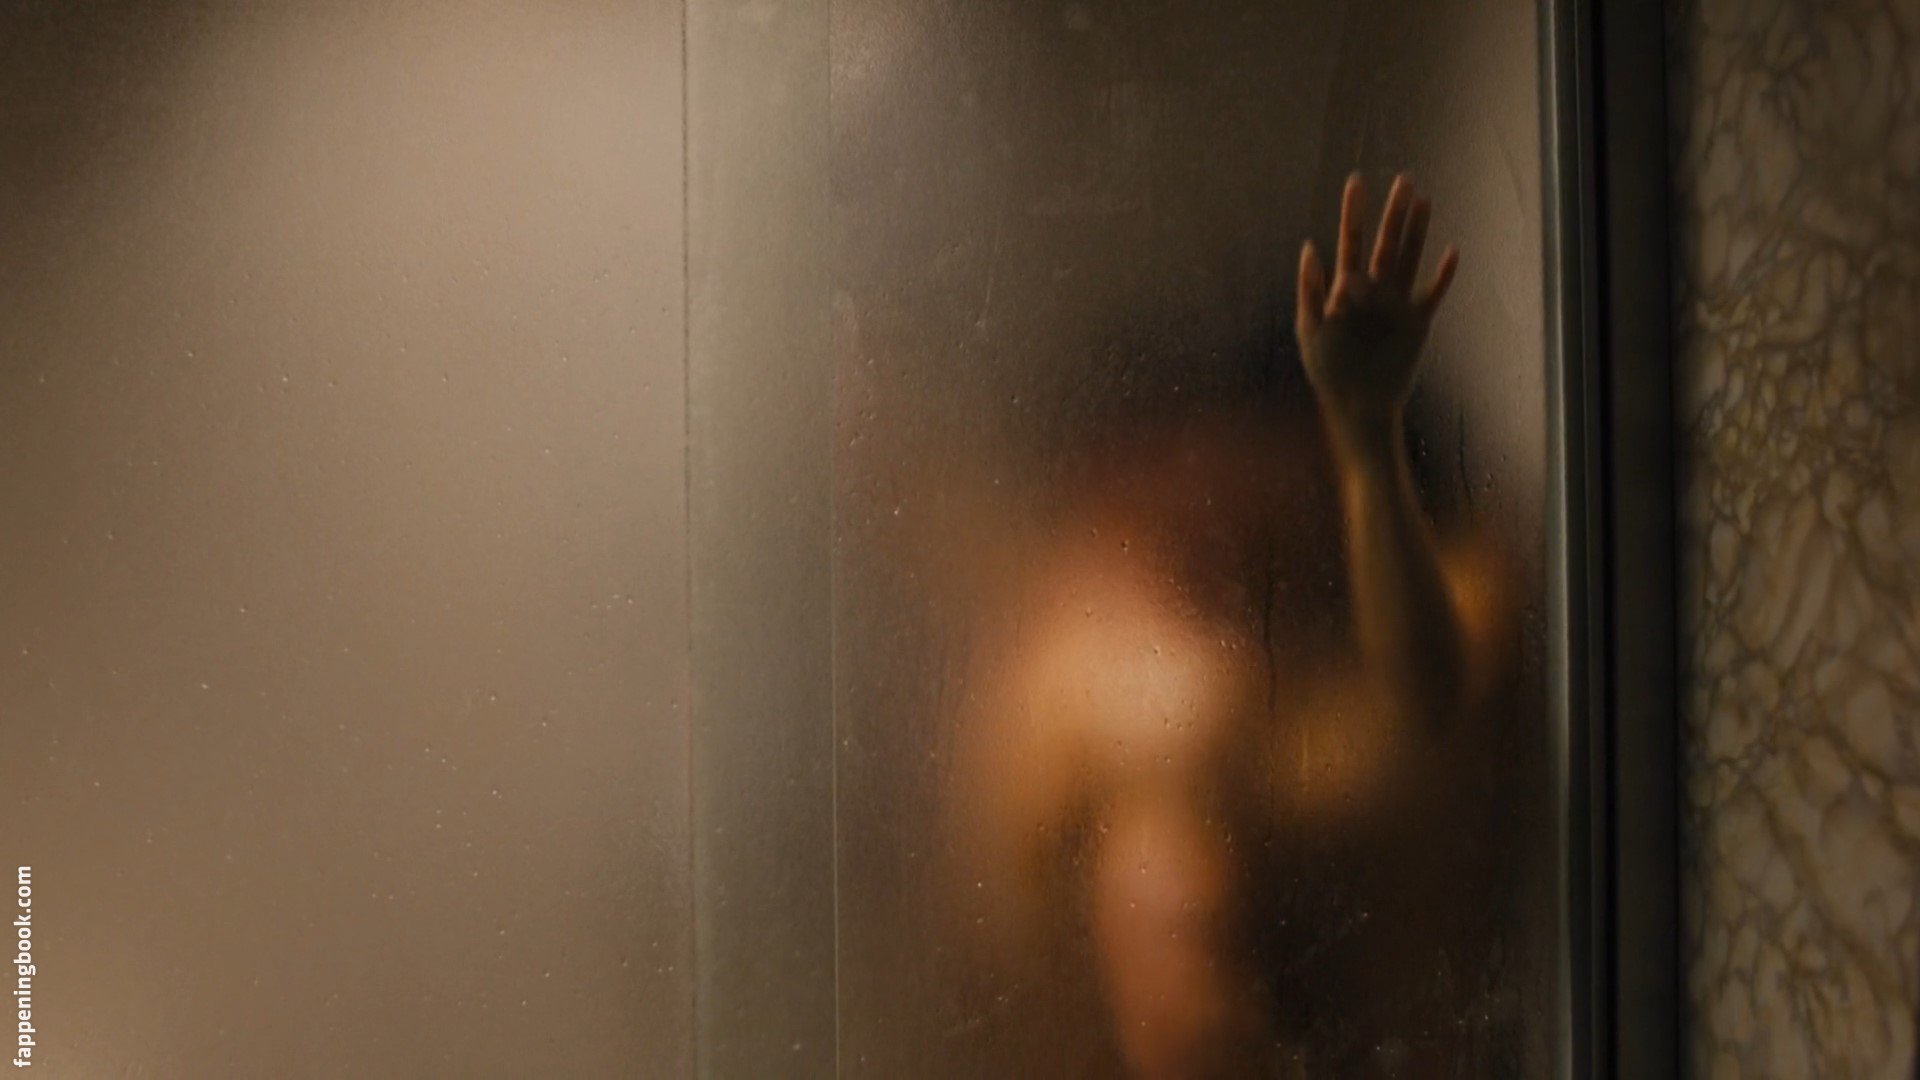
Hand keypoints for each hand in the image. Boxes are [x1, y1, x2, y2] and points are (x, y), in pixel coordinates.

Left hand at [1295, 172, 1457, 433]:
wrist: (1357, 404)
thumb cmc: (1328, 370)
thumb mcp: (1310, 330)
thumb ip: (1310, 291)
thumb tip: (1309, 248)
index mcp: (1345, 288)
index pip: (1351, 241)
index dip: (1354, 212)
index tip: (1357, 181)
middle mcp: (1374, 290)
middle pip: (1387, 242)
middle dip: (1394, 212)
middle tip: (1404, 179)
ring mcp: (1397, 304)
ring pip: (1411, 258)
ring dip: (1418, 231)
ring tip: (1425, 200)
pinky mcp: (1418, 323)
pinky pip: (1434, 293)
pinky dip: (1443, 275)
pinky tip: (1452, 251)